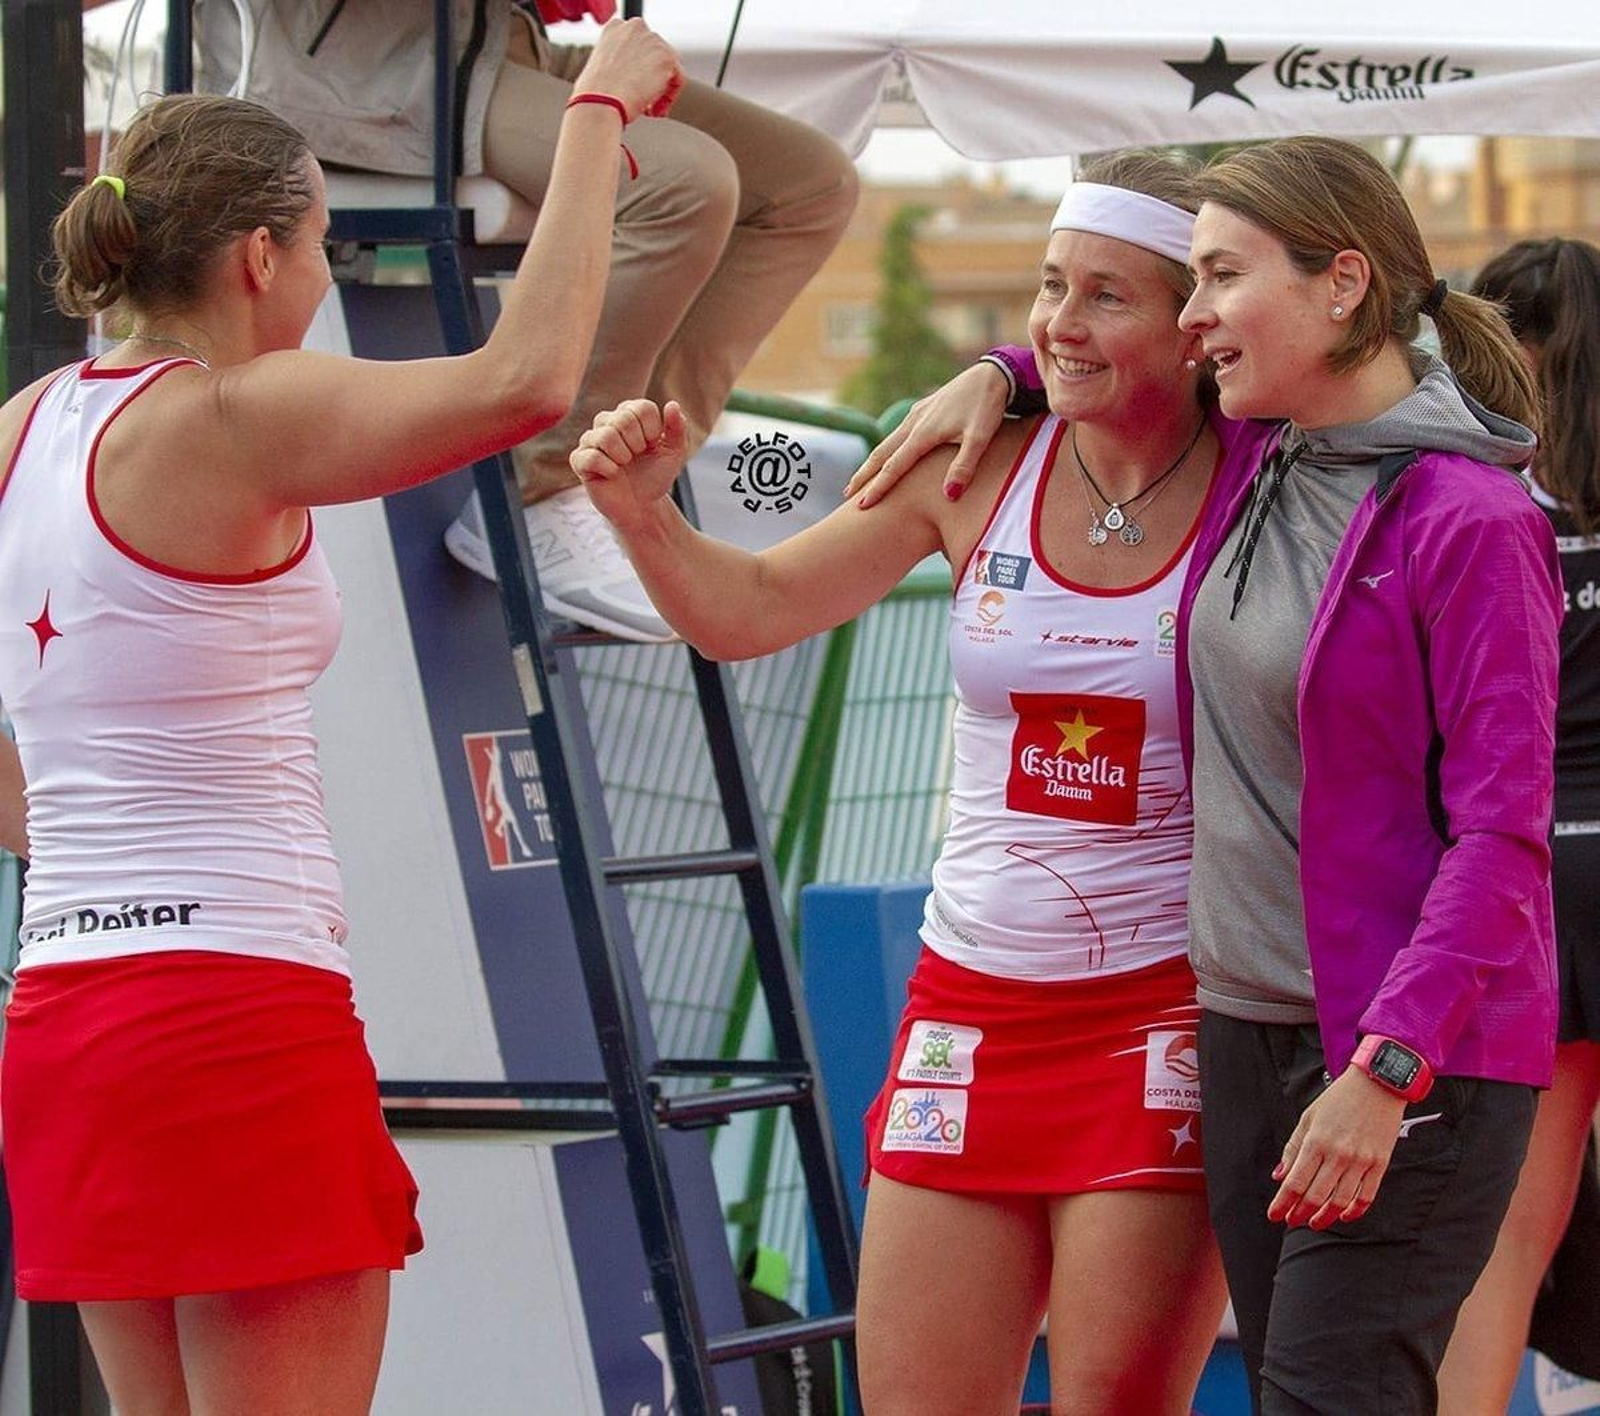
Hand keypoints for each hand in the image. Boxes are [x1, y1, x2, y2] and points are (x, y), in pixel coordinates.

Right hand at [570, 398, 687, 534]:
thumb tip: (672, 404)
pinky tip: (613, 474)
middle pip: (623, 419)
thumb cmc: (655, 475)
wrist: (642, 505)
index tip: (652, 445)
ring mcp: (590, 440)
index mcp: (629, 412)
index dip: (653, 431)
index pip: (642, 408)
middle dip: (638, 444)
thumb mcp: (674, 452)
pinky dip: (609, 469)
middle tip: (636, 456)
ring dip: (623, 456)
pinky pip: (591, 457)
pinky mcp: (579, 460)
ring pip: (606, 436)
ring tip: (624, 464)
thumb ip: (678, 428)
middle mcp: (607, 421)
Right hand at [572, 19, 683, 121]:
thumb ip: (619, 62)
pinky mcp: (666, 58)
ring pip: (668, 68)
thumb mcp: (602, 68)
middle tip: (642, 101)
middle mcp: (636, 27)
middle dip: (651, 79)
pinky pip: (678, 80)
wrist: (600, 102)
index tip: (632, 87)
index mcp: (616, 27)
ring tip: (647, 108)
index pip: (639, 45)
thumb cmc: (595, 95)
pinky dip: (669, 98)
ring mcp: (652, 40)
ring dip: (659, 91)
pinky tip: (654, 111)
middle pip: (656, 55)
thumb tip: (630, 75)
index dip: (638, 69)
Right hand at [844, 361, 1010, 507]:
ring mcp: (917, 414)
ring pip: (887, 441)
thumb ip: (964, 467)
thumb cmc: (987, 407)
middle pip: (881, 453)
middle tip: (848, 494)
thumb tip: (949, 495)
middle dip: (864, 475)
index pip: (894, 467)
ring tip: (862, 477)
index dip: (877, 487)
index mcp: (923, 434)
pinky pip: (898, 433)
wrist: (992, 374)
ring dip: (873, 461)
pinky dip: (887, 448)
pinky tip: (887, 453)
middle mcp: (914, 423)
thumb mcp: (980, 439)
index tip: (862, 505)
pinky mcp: (923, 409)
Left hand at [1268, 1068, 1407, 1229]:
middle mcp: (1338, 1154)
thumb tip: (1279, 1176)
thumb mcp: (1308, 1118)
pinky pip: (1366, 1196)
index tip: (1275, 1215)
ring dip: (1324, 1217)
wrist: (1377, 1085)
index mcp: (1317, 1142)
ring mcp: (1361, 1161)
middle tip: (1292, 1220)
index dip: (1283, 1203)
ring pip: (1340, 1201)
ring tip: (1313, 1222)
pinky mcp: (1380, 1164)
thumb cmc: (1338, 1100)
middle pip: (1316, 1196)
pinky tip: (1343, 1215)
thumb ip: (1293, 1148)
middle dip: (1300, 1213)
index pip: (1295, 1182)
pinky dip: (1354, 1211)